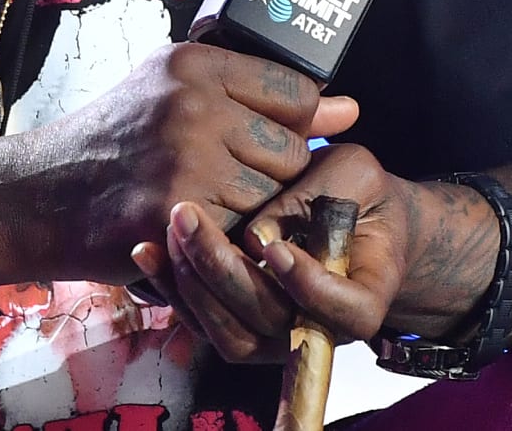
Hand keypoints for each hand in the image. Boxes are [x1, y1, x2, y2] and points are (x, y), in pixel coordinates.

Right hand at [22, 44, 358, 285]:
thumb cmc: (112, 139)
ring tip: (209, 200)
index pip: (295, 89)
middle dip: (272, 172)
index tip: (270, 137)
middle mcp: (193, 104)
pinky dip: (231, 238)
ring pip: (274, 196)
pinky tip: (200, 226)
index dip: (294, 122)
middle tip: (227, 176)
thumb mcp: (173, 90)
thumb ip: (260, 95)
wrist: (38, 194)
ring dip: (254, 210)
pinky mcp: (177, 214)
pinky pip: (245, 232)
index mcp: (193, 63)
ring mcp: (185, 160)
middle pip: (292, 149)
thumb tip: (347, 110)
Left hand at [136, 141, 418, 361]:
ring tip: (171, 228)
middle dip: (224, 271)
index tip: (277, 247)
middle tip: (190, 217)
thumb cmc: (356, 191)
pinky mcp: (239, 325)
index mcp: (364, 297)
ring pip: (230, 336)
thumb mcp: (352, 175)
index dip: (309, 286)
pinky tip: (148, 249)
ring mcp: (276, 336)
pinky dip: (173, 289)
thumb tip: (257, 233)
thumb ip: (313, 201)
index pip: (345, 312)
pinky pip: (203, 323)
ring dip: (193, 284)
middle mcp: (319, 329)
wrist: (350, 214)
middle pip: (271, 323)